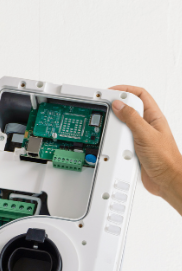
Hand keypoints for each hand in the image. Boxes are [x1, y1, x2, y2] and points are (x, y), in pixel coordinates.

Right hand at [111, 86, 181, 205]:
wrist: (166, 180)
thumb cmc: (165, 159)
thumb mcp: (145, 134)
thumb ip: (131, 118)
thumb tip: (119, 104)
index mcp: (154, 117)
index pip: (140, 95)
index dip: (125, 90)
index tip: (111, 92)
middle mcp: (146, 126)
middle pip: (128, 109)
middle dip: (116, 107)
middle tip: (105, 107)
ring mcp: (139, 137)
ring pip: (122, 125)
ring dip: (115, 127)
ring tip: (110, 126)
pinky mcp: (133, 149)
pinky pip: (119, 140)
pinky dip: (114, 141)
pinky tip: (113, 143)